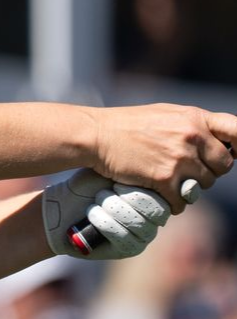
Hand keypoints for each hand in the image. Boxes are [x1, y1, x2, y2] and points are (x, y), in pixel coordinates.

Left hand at [42, 169, 170, 260]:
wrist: (62, 206)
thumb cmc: (88, 185)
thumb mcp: (111, 170)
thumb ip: (137, 170)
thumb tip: (162, 173)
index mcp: (157, 194)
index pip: (166, 194)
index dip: (138, 187)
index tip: (116, 182)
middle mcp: (156, 216)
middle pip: (157, 211)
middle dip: (126, 198)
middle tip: (104, 193)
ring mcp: (145, 234)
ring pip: (139, 224)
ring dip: (112, 209)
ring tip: (96, 202)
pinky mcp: (130, 249)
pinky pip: (125, 238)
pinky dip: (104, 223)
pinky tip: (92, 214)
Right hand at [91, 105, 236, 211]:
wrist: (96, 135)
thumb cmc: (127, 124)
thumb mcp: (165, 114)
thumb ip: (191, 126)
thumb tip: (214, 141)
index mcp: (194, 118)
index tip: (235, 153)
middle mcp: (192, 137)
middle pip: (222, 166)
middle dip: (210, 171)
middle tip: (190, 172)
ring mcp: (179, 159)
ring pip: (203, 185)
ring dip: (190, 188)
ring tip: (171, 183)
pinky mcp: (163, 178)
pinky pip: (182, 201)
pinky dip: (174, 204)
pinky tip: (163, 197)